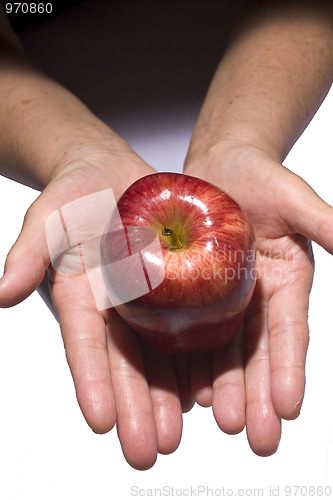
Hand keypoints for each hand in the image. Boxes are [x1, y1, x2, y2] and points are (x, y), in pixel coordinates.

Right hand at [0, 144, 193, 469]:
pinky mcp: (175, 290)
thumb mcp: (49, 215)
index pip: (84, 346)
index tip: (100, 421)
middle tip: (148, 450)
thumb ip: (29, 252)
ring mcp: (145, 303)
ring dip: (165, 398)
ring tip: (176, 435)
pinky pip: (186, 327)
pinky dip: (193, 360)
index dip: (91, 382)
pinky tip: (205, 390)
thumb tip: (2, 293)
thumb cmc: (76, 192)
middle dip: (134, 408)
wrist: (114, 175)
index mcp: (80, 298)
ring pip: (156, 357)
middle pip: (124, 364)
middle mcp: (113, 309)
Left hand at [184, 143, 332, 455]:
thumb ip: (325, 224)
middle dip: (257, 395)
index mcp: (286, 283)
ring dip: (223, 388)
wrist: (217, 166)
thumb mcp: (294, 198)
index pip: (290, 334)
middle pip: (256, 354)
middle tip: (256, 436)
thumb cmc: (259, 175)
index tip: (288, 407)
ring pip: (222, 352)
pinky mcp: (192, 294)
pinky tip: (185, 389)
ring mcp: (222, 300)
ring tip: (221, 421)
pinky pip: (189, 331)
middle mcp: (256, 300)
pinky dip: (189, 361)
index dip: (290, 369)